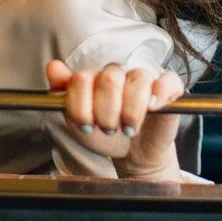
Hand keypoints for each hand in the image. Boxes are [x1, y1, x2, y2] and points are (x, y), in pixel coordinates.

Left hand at [46, 60, 185, 178]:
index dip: (81, 106)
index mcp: (94, 79)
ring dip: (131, 112)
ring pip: (138, 79)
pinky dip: (159, 94)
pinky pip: (167, 81)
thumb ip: (63, 94)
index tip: (86, 125)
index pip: (81, 78)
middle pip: (109, 78)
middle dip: (106, 113)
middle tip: (109, 129)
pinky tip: (152, 109)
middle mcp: (119, 74)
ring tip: (128, 129)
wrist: (132, 154)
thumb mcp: (78, 122)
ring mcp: (144, 80)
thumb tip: (53, 66)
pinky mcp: (168, 89)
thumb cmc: (105, 136)